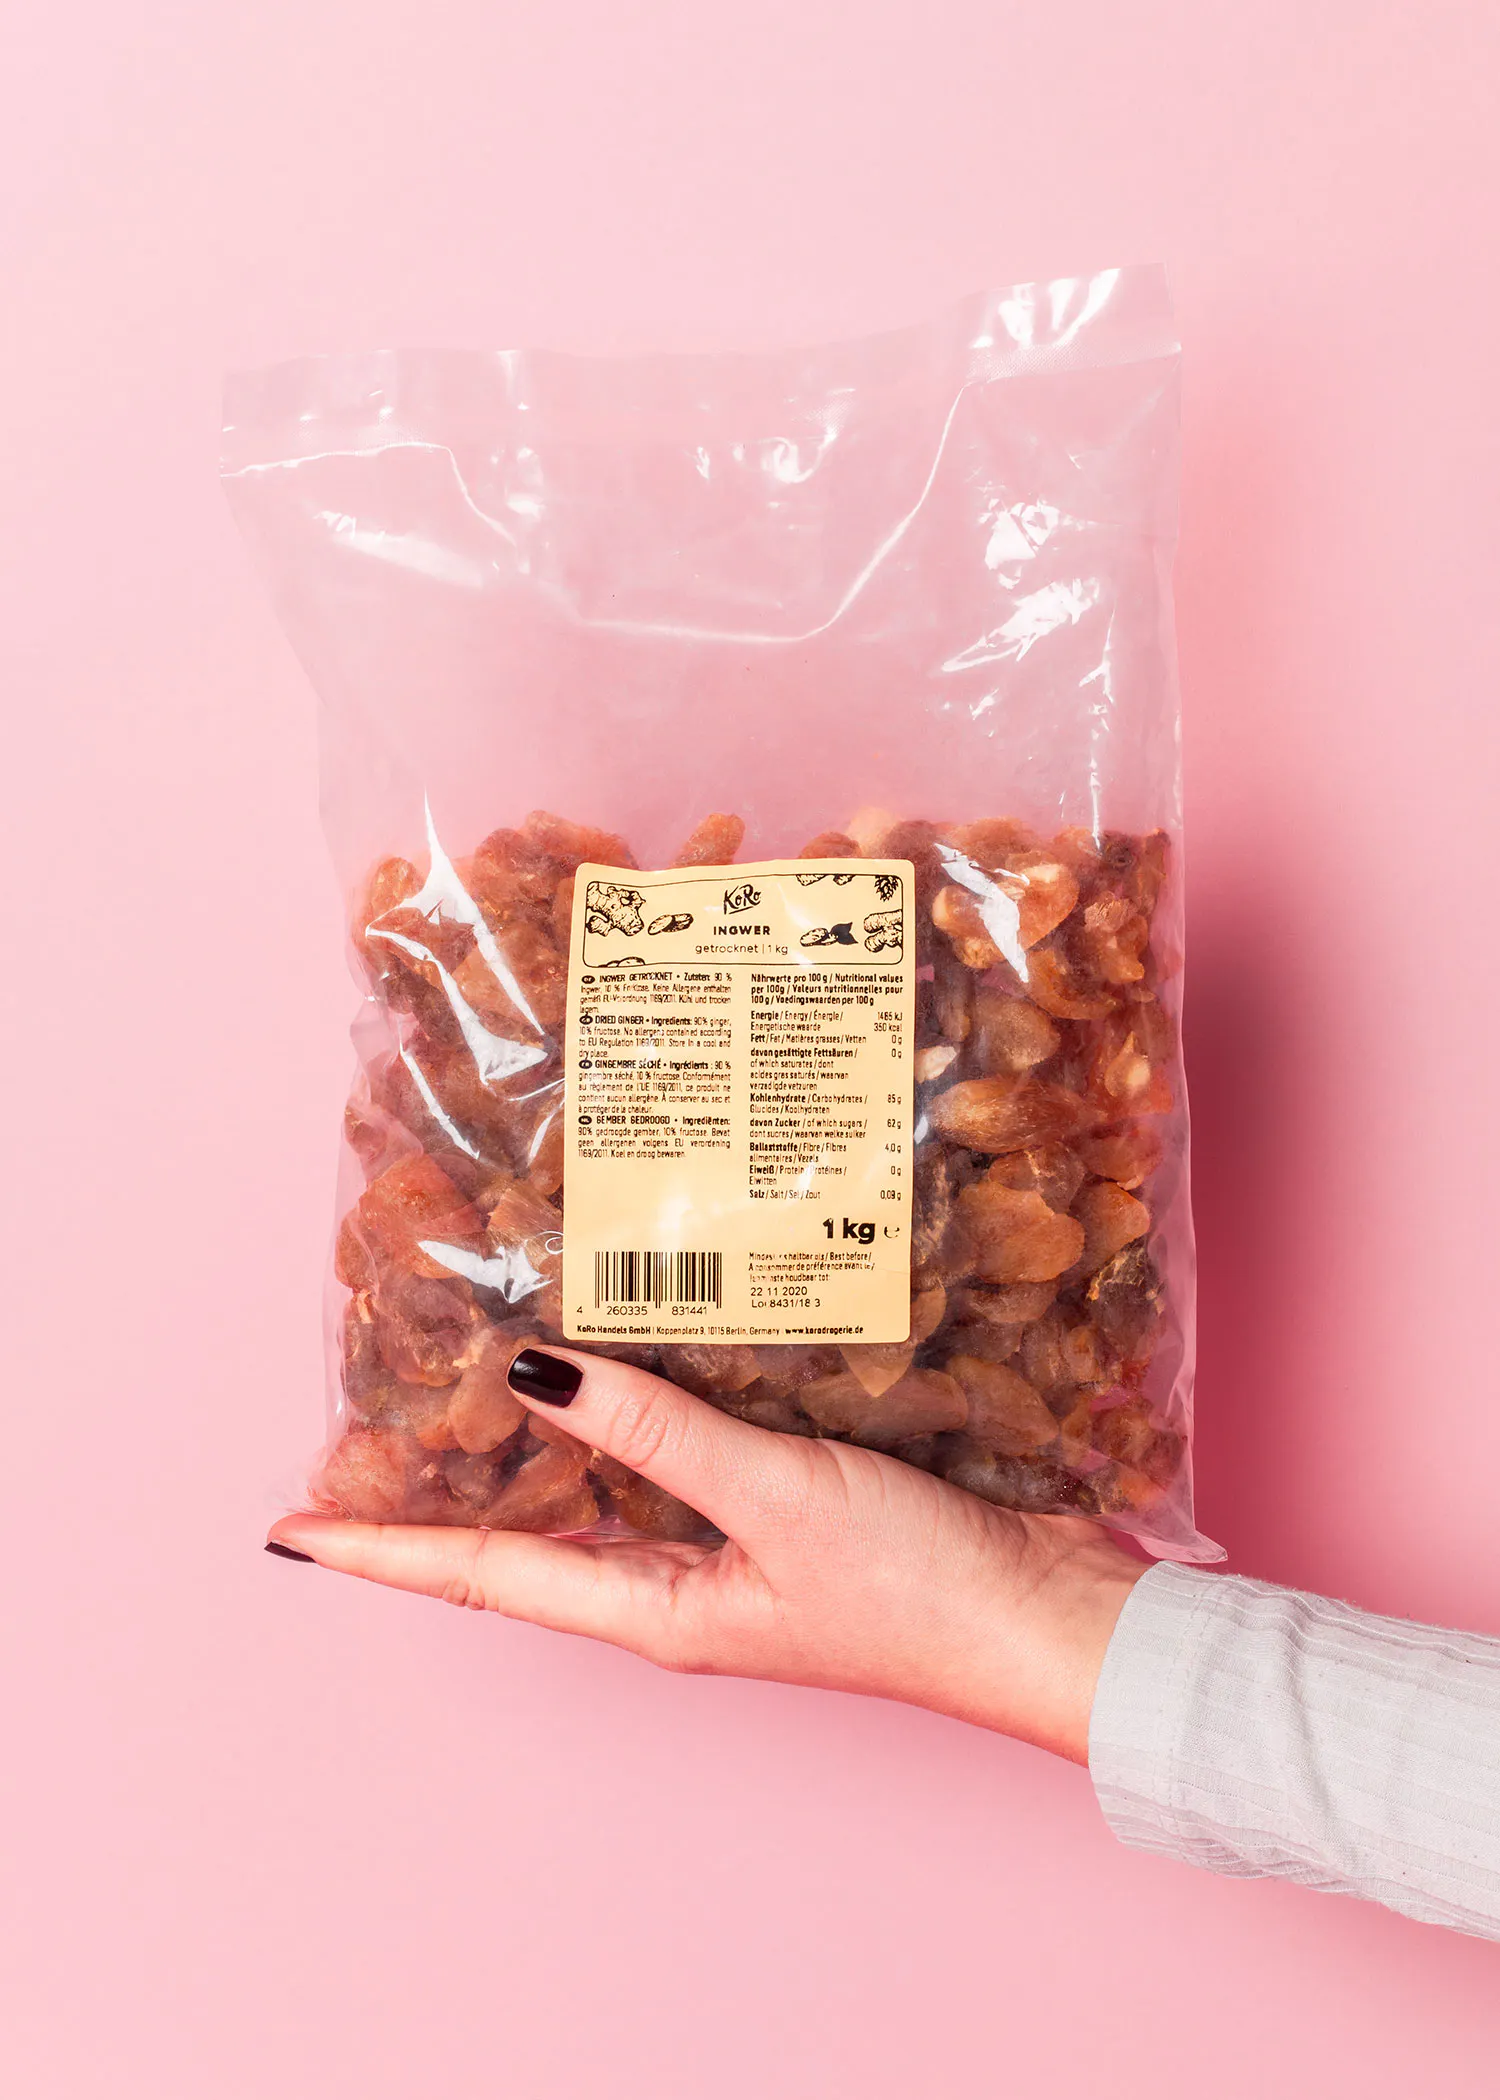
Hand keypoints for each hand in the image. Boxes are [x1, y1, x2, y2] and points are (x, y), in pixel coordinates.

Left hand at [268, 1349, 1143, 1761]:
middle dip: (449, 1482)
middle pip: (531, 1530)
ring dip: (543, 1432)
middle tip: (376, 1413)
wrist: (1051, 1623)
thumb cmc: (920, 1592)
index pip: (485, 1573)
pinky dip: (645, 1399)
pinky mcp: (789, 1503)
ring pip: (607, 1480)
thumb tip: (531, 1375)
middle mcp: (678, 1582)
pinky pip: (686, 1447)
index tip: (291, 1526)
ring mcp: (733, 1546)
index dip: (384, 1547)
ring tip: (475, 1365)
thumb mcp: (774, 1502)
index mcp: (654, 1608)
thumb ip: (657, 1431)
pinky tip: (642, 1341)